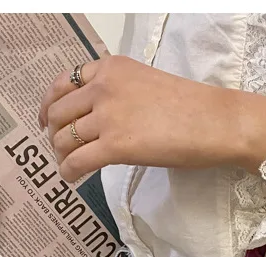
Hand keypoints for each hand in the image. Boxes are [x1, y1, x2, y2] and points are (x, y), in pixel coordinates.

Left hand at [38, 56, 265, 182]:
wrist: (217, 123)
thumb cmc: (196, 109)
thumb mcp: (149, 86)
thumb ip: (122, 95)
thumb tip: (107, 121)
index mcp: (112, 68)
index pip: (66, 83)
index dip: (51, 104)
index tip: (49, 119)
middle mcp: (103, 87)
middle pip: (60, 112)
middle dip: (55, 133)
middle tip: (61, 149)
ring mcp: (108, 116)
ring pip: (65, 138)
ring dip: (61, 154)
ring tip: (68, 166)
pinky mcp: (116, 146)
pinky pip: (78, 161)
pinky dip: (69, 172)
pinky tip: (71, 179)